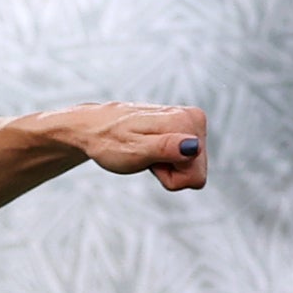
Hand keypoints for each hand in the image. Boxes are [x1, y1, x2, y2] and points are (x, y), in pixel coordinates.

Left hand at [59, 103, 207, 191]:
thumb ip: (165, 148)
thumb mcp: (135, 150)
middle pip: (197, 170)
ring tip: (147, 152)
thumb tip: (194, 147)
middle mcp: (193, 118)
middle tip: (147, 158)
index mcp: (186, 122)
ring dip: (168, 166)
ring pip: (192, 166)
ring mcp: (191, 122)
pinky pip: (186, 159)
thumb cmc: (110, 141)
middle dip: (171, 171)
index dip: (170, 175)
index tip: (150, 160)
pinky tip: (152, 149)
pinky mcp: (186, 129)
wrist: (94, 128)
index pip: (195, 174)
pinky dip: (167, 159)